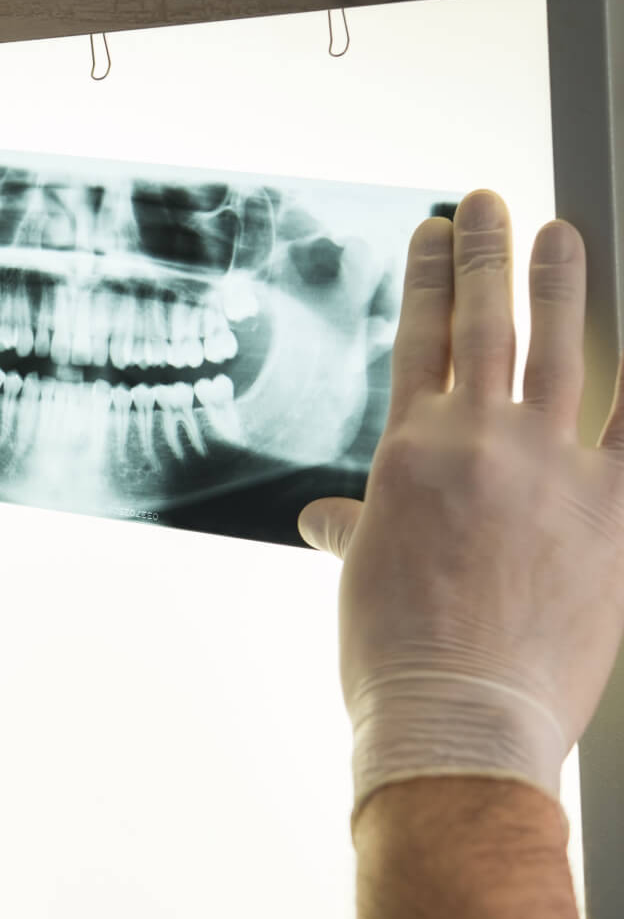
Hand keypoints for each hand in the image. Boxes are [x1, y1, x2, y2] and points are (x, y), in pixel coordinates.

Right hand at [298, 190, 623, 820]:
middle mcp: (479, 441)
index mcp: (409, 451)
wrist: (457, 719)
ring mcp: (552, 470)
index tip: (434, 232)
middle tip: (492, 200)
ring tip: (561, 235)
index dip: (429, 276)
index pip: (420, 337)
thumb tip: (323, 518)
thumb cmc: (394, 656)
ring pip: (563, 351)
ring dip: (562, 285)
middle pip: (487, 322)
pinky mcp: (614, 512)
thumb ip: (353, 529)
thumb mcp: (360, 577)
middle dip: (489, 251)